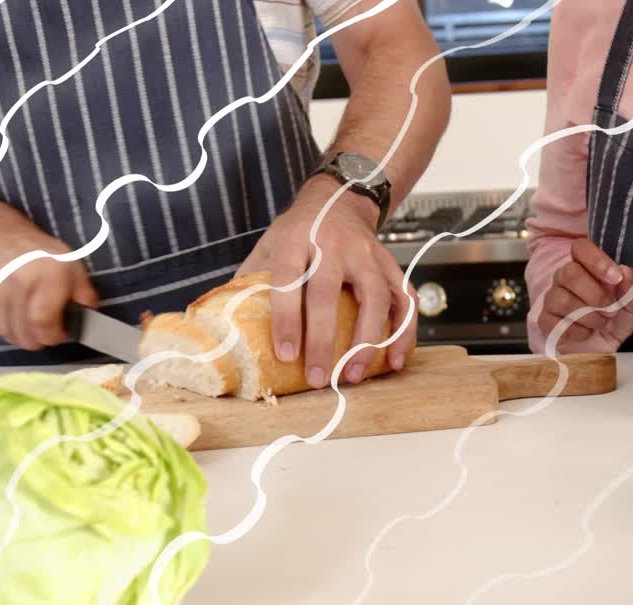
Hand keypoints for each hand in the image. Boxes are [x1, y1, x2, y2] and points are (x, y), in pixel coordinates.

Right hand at [0, 229, 97, 351]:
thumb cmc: (33, 250)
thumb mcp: (68, 262)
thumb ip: (83, 290)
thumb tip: (91, 311)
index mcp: (46, 275)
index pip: (44, 324)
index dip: (53, 336)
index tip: (58, 334)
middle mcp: (16, 283)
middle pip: (26, 336)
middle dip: (38, 338)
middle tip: (43, 327)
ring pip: (7, 335)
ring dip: (19, 331)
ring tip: (24, 314)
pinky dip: (0, 323)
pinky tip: (6, 306)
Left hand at [238, 173, 415, 387]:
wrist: (340, 199)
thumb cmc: (300, 230)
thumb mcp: (269, 244)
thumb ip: (251, 279)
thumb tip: (228, 324)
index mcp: (295, 239)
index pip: (287, 280)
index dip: (287, 320)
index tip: (286, 355)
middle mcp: (333, 245)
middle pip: (329, 293)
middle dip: (324, 340)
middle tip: (319, 377)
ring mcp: (366, 254)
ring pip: (375, 297)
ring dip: (368, 340)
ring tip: (355, 374)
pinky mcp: (390, 264)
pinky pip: (404, 298)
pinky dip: (404, 331)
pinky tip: (396, 359)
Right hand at [536, 236, 632, 352]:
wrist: (602, 349)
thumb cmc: (614, 321)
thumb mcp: (630, 306)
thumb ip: (630, 288)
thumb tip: (625, 271)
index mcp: (584, 266)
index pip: (580, 248)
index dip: (596, 259)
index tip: (615, 278)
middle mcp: (564, 278)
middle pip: (570, 272)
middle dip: (596, 294)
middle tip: (611, 309)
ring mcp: (552, 299)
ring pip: (564, 299)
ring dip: (590, 316)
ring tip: (602, 323)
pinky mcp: (545, 321)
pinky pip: (557, 322)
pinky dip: (579, 331)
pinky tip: (587, 333)